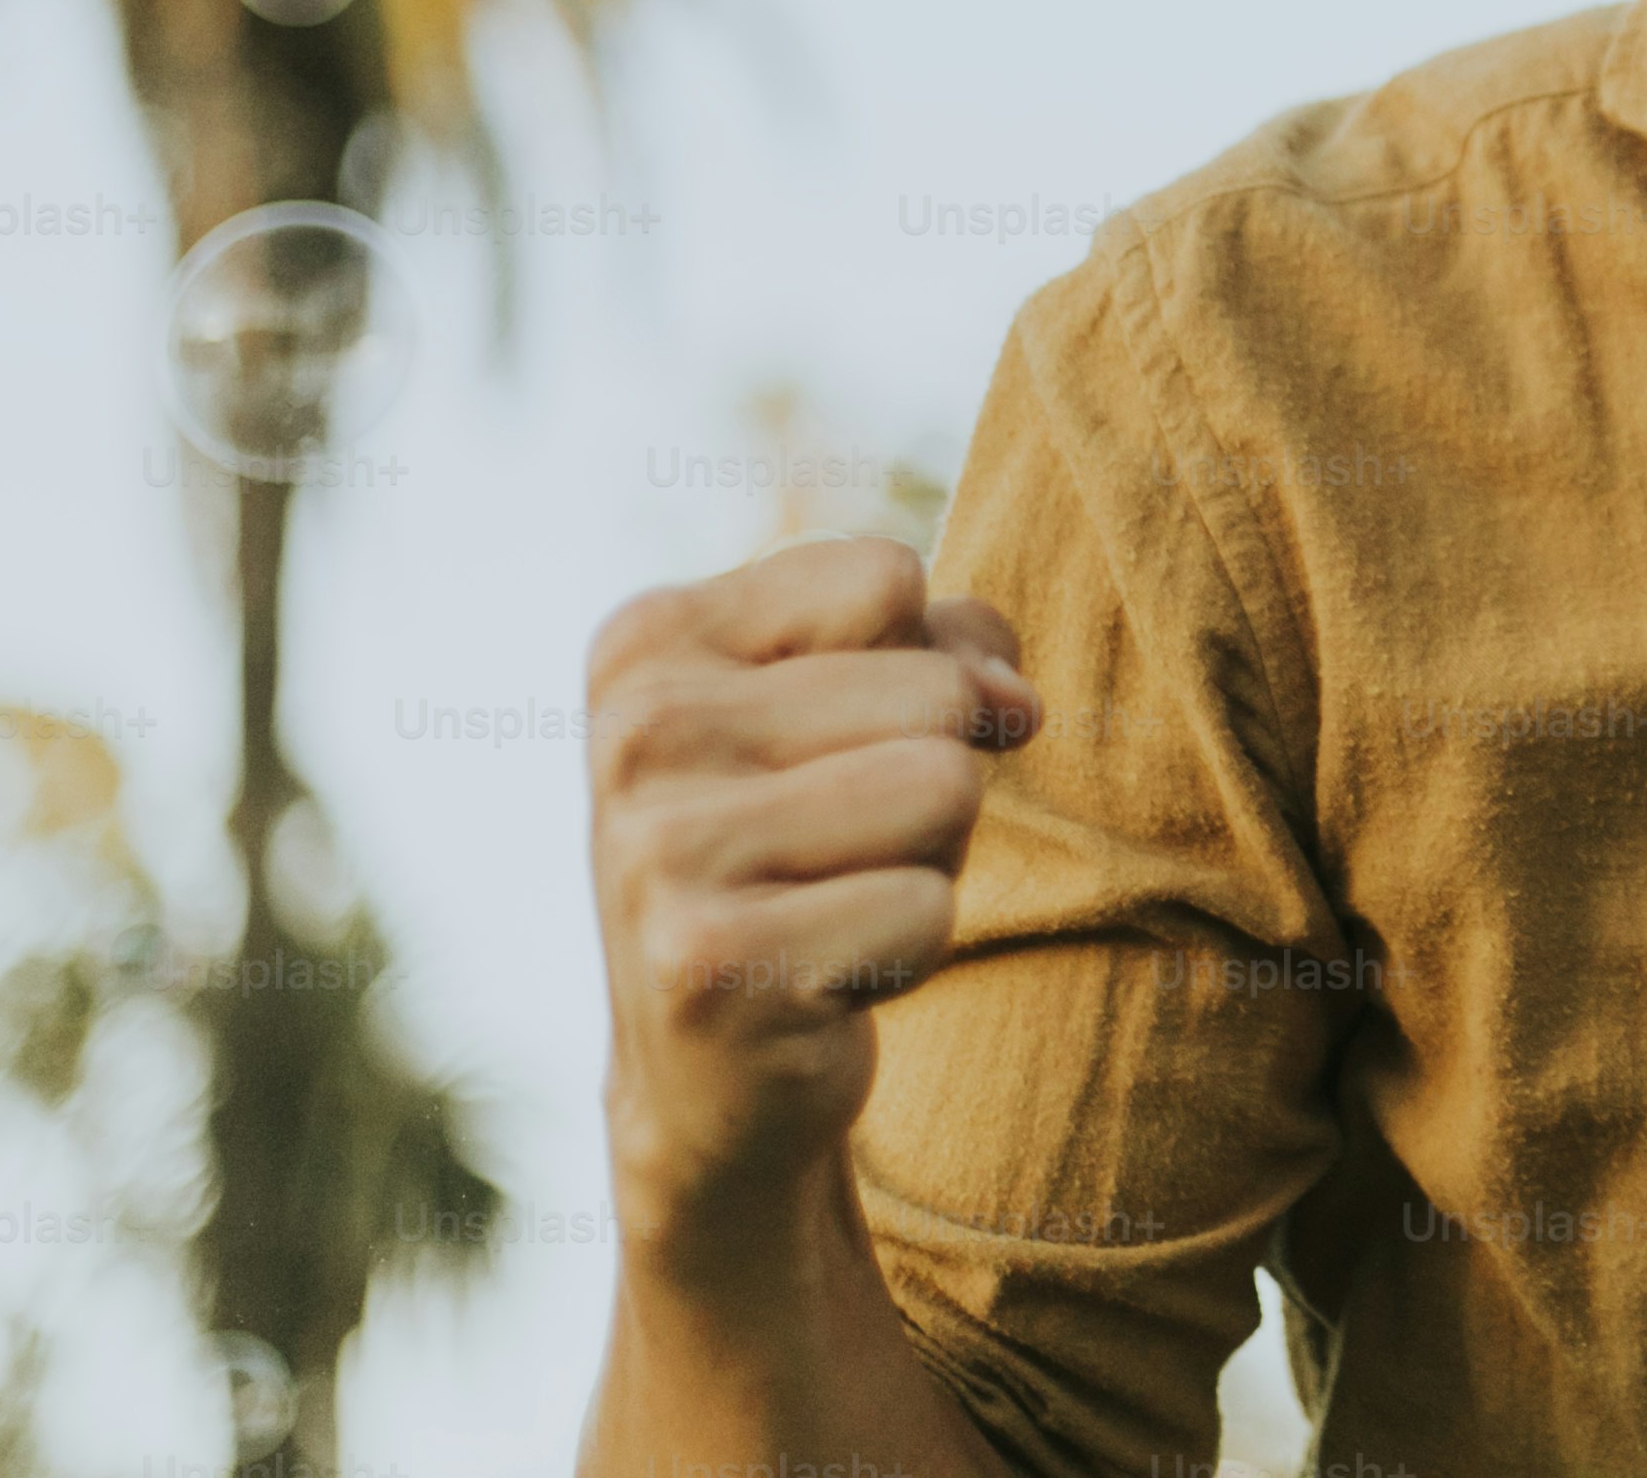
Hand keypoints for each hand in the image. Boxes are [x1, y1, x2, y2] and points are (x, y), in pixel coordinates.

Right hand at [585, 537, 1039, 1262]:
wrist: (718, 1068)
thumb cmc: (814, 849)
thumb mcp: (868, 706)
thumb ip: (953, 645)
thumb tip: (1013, 704)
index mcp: (649, 641)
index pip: (885, 578)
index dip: (920, 665)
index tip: (840, 746)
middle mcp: (633, 732)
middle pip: (935, 691)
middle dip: (934, 780)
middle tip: (839, 852)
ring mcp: (656, 849)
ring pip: (943, 788)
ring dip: (930, 861)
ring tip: (836, 904)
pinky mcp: (707, 962)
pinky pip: (925, 907)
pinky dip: (907, 951)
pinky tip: (820, 981)